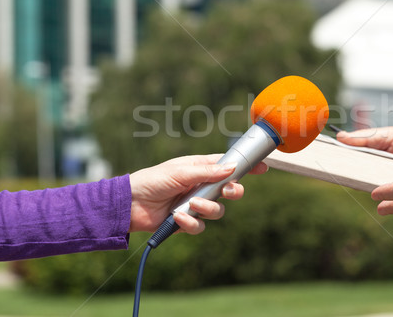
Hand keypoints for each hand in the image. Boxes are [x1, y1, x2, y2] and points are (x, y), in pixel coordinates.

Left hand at [129, 154, 266, 233]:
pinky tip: (178, 218)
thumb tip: (232, 168)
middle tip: (227, 192)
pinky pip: (200, 226)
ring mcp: (195, 204)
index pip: (228, 166)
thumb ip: (207, 172)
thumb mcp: (180, 172)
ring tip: (192, 205)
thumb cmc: (153, 180)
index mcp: (201, 168)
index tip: (263, 167)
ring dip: (208, 209)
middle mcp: (201, 186)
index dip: (245, 167)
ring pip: (218, 211)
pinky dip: (191, 223)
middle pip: (230, 190)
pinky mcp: (186, 222)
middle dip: (232, 192)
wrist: (130, 204)